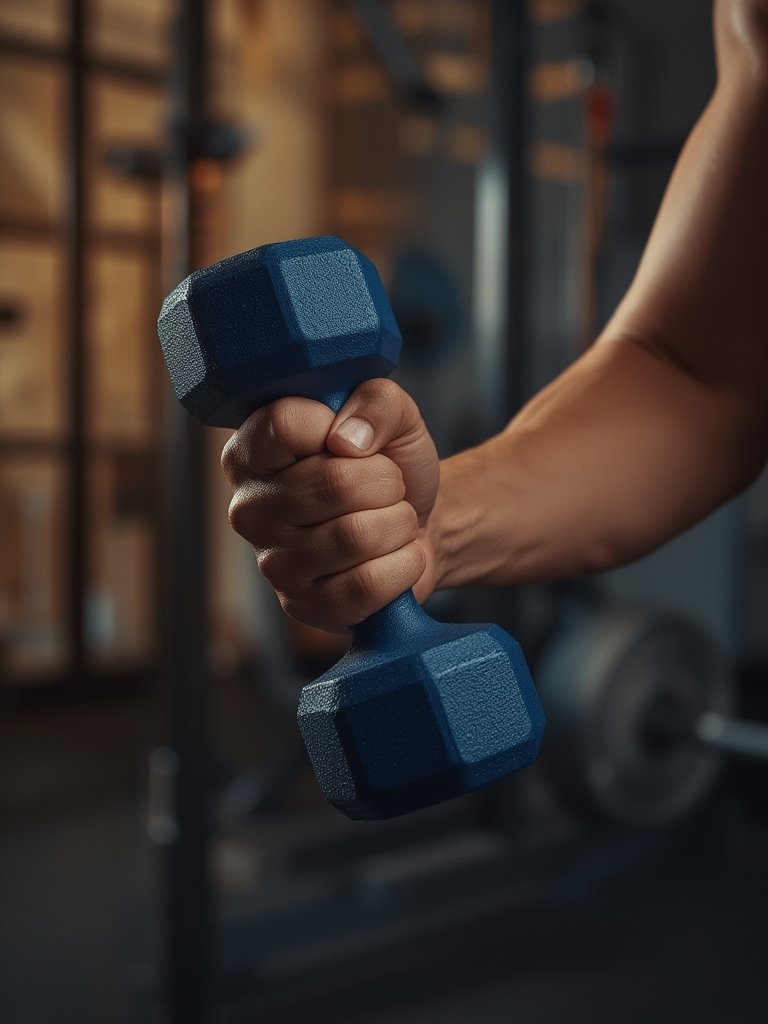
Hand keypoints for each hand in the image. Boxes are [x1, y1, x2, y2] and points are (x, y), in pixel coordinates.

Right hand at [221, 379, 440, 632]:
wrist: (419, 525)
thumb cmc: (390, 464)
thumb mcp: (393, 414)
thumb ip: (375, 400)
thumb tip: (347, 440)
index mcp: (251, 452)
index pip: (285, 424)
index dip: (337, 425)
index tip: (354, 438)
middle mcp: (248, 508)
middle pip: (332, 482)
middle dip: (386, 481)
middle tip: (388, 485)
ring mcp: (272, 565)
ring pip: (355, 536)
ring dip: (398, 522)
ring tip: (393, 519)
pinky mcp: (304, 608)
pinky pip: (367, 585)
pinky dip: (403, 564)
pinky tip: (397, 555)